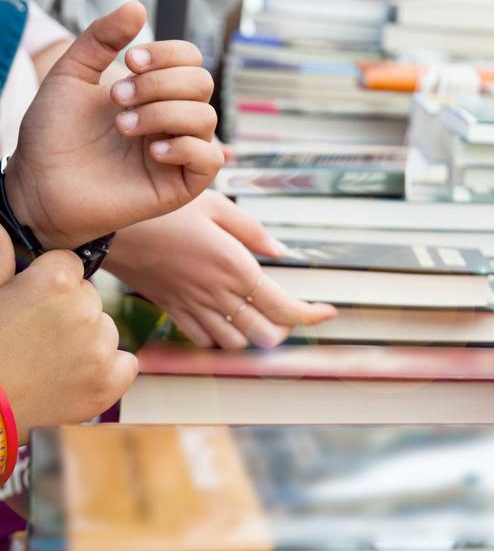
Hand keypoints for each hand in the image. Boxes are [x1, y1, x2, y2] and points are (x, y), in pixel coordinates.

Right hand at [0, 234, 136, 444]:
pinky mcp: (111, 383)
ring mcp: (101, 348)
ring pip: (105, 330)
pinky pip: (125, 363)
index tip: (31, 302)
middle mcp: (86, 310)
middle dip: (68, 311)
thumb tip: (4, 230)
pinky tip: (74, 378)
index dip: (48, 283)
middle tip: (34, 337)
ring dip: (85, 341)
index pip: (70, 264)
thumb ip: (0, 259)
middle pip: (89, 297)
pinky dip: (107, 371)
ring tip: (46, 360)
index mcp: (55, 282)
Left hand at [6, 2, 223, 249]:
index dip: (167, 54)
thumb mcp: (72, 75)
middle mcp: (172, 119)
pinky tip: (151, 151)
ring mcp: (180, 151)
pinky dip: (184, 147)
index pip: (190, 60)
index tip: (130, 61)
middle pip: (202, 83)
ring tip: (123, 126)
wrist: (38, 186)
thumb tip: (136, 6)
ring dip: (162, 114)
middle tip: (117, 98)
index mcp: (154, 92)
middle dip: (160, 84)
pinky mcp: (183, 184)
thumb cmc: (53, 135)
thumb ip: (102, 39)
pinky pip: (210, 158)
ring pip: (206, 117)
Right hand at [105, 191, 335, 348]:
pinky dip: (219, 337)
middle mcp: (217, 295)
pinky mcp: (170, 309)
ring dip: (252, 335)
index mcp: (236, 268)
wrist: (108, 225)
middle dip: (285, 328)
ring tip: (259, 315)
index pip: (284, 308)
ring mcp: (192, 307)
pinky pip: (202, 340)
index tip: (329, 312)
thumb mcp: (215, 206)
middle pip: (265, 334)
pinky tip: (223, 318)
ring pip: (235, 343)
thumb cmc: (165, 207)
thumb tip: (284, 251)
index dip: (312, 315)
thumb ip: (253, 232)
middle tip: (293, 311)